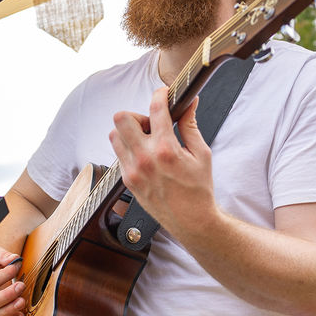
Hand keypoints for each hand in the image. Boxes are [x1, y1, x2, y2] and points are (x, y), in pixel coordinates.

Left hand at [109, 88, 216, 239]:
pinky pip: (118, 154)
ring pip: (114, 135)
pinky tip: (144, 155)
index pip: (156, 108)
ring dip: (128, 131)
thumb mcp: (201, 154)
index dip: (160, 94)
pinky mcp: (127, 180)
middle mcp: (144, 158)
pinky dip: (128, 148)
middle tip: (151, 123)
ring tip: (146, 139)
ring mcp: (132, 170)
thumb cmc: (199, 190)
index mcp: (165, 149)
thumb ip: (190, 126)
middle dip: (137, 114)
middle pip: (121, 118)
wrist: (191, 221)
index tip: (164, 94)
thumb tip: (190, 104)